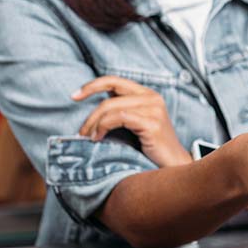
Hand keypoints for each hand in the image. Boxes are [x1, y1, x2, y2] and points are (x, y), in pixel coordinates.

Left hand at [76, 76, 190, 167]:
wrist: (173, 166)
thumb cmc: (150, 148)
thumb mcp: (135, 124)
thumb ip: (121, 111)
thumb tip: (93, 110)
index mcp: (147, 94)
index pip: (115, 80)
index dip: (92, 85)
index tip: (74, 96)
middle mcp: (152, 97)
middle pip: (110, 94)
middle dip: (91, 114)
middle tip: (81, 131)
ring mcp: (154, 109)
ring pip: (112, 107)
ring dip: (95, 123)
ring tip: (89, 137)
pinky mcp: (152, 123)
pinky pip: (119, 118)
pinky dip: (103, 127)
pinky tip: (98, 138)